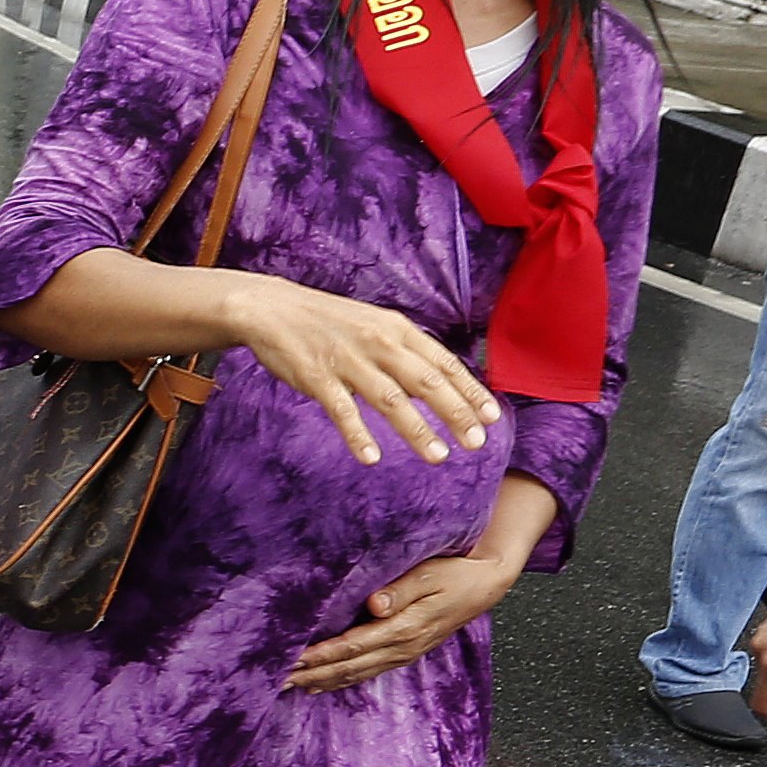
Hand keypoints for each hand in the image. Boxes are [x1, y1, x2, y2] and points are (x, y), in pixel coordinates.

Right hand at [220, 278, 499, 467]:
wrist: (273, 308)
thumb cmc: (329, 323)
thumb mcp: (375, 326)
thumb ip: (405, 353)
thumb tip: (437, 385)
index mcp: (397, 329)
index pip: (444, 363)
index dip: (470, 391)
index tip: (493, 417)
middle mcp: (379, 343)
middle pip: (426, 382)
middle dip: (455, 413)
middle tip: (476, 444)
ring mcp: (348, 360)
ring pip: (390, 399)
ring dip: (416, 430)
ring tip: (438, 457)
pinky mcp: (317, 377)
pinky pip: (342, 410)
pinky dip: (357, 434)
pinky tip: (370, 458)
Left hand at [284, 546, 519, 692]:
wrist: (484, 585)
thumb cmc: (454, 573)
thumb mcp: (430, 574)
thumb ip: (400, 590)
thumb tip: (374, 605)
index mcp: (404, 628)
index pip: (352, 646)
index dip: (320, 655)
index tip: (291, 659)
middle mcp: (401, 648)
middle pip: (348, 667)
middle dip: (311, 674)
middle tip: (276, 680)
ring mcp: (403, 654)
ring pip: (355, 674)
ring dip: (320, 682)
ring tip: (288, 686)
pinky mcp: (404, 654)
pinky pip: (367, 673)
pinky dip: (340, 681)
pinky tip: (319, 685)